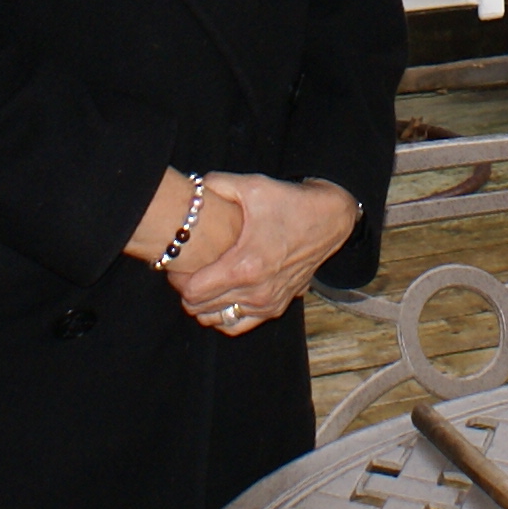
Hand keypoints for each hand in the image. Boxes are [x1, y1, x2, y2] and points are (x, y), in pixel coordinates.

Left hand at [174, 174, 357, 334]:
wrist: (329, 220)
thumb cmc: (291, 203)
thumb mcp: (253, 186)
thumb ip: (217, 184)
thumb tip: (194, 186)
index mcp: (245, 266)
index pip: (193, 292)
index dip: (178, 279)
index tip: (178, 263)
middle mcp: (256, 291)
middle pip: (200, 309)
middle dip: (187, 291)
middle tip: (187, 271)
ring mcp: (267, 303)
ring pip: (217, 321)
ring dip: (205, 305)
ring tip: (203, 282)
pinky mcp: (276, 307)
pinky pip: (238, 325)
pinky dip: (224, 315)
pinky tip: (222, 297)